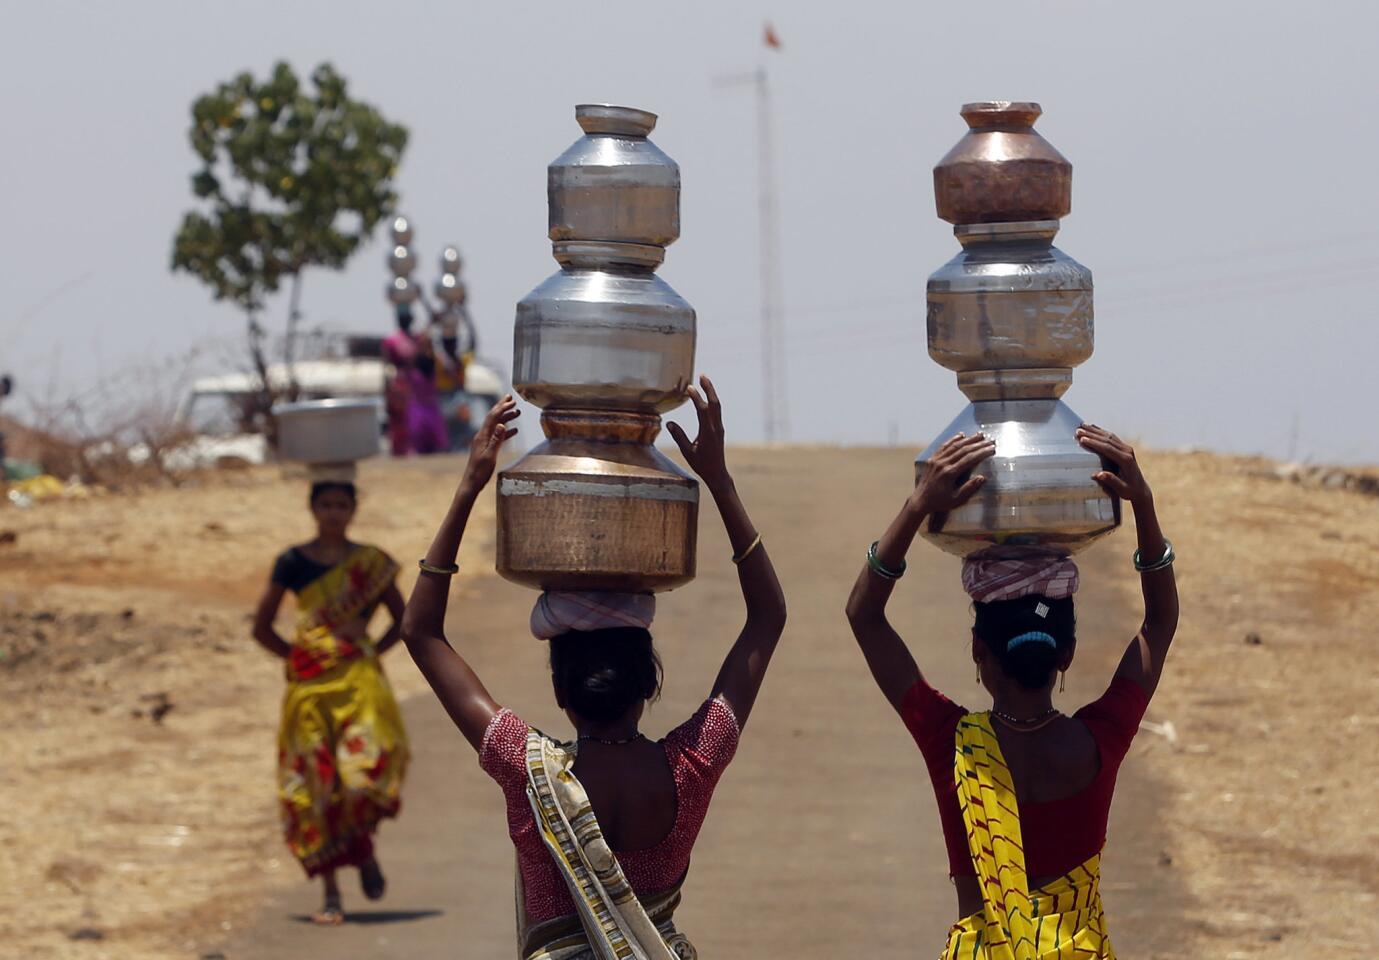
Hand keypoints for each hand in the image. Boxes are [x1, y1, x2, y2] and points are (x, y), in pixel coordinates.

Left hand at [460, 395, 519, 492]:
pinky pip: (498, 435)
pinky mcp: (487, 447)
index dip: (502, 408)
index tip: (511, 401)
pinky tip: (514, 430)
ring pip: (496, 426)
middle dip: (502, 407)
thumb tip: (501, 425)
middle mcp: (482, 436)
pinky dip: (506, 431)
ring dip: (506, 418)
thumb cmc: (480, 471)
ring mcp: (484, 441)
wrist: (471, 482)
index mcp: (482, 436)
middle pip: (493, 418)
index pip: (493, 418)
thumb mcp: (490, 456)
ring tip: (517, 413)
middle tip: (511, 398)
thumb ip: (496, 440)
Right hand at [667, 375, 729, 489]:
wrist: (717, 473)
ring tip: (705, 381)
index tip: (689, 387)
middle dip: (709, 389)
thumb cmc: (701, 464)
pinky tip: (707, 396)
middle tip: (702, 375)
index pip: (703, 411)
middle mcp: (716, 428)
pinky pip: (716, 411)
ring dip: (711, 393)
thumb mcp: (688, 452)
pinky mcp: (719, 429)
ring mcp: (719, 428)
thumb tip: (669, 423)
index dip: (696, 398)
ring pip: (717, 406)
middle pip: (714, 404)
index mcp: (708, 433)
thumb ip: (679, 437)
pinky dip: (712, 401)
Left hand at [913, 433, 994, 514]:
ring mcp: (936, 460)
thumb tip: (982, 477)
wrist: (920, 500)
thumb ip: (969, 488)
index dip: (982, 452)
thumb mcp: (956, 499)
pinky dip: (952, 440)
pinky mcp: (932, 459)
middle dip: (978, 444)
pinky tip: (961, 435)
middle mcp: (942, 464)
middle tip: (991, 440)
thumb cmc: (939, 502)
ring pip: (954, 446)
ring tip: (980, 435)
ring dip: (968, 439)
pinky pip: (943, 446)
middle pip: (963, 450)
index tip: (992, 449)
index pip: (969, 459)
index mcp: (949, 473)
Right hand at [1076, 423, 1151, 505]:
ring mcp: (1126, 449)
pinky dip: (1101, 432)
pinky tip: (1092, 428)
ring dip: (1095, 431)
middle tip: (1077, 431)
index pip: (1107, 449)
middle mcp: (1127, 452)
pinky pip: (1111, 437)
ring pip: (1109, 436)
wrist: (1140, 489)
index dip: (1094, 443)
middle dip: (1091, 434)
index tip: (1082, 439)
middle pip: (1107, 439)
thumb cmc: (1130, 491)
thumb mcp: (1122, 490)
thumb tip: (1098, 474)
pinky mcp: (1125, 448)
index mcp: (1126, 460)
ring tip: (1081, 426)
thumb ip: (1112, 481)